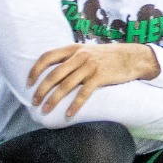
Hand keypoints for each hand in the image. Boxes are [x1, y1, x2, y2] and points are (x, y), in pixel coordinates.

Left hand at [27, 43, 158, 116]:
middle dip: (41, 90)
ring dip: (53, 100)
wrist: (133, 57)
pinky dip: (75, 105)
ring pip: (66, 85)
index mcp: (74, 48)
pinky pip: (84, 93)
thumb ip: (72, 58)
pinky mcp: (101, 76)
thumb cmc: (108, 57)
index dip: (35, 70)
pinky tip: (68, 114)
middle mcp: (80, 55)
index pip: (47, 56)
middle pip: (54, 74)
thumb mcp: (88, 51)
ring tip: (45, 110)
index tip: (29, 83)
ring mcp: (90, 66)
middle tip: (34, 102)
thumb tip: (53, 71)